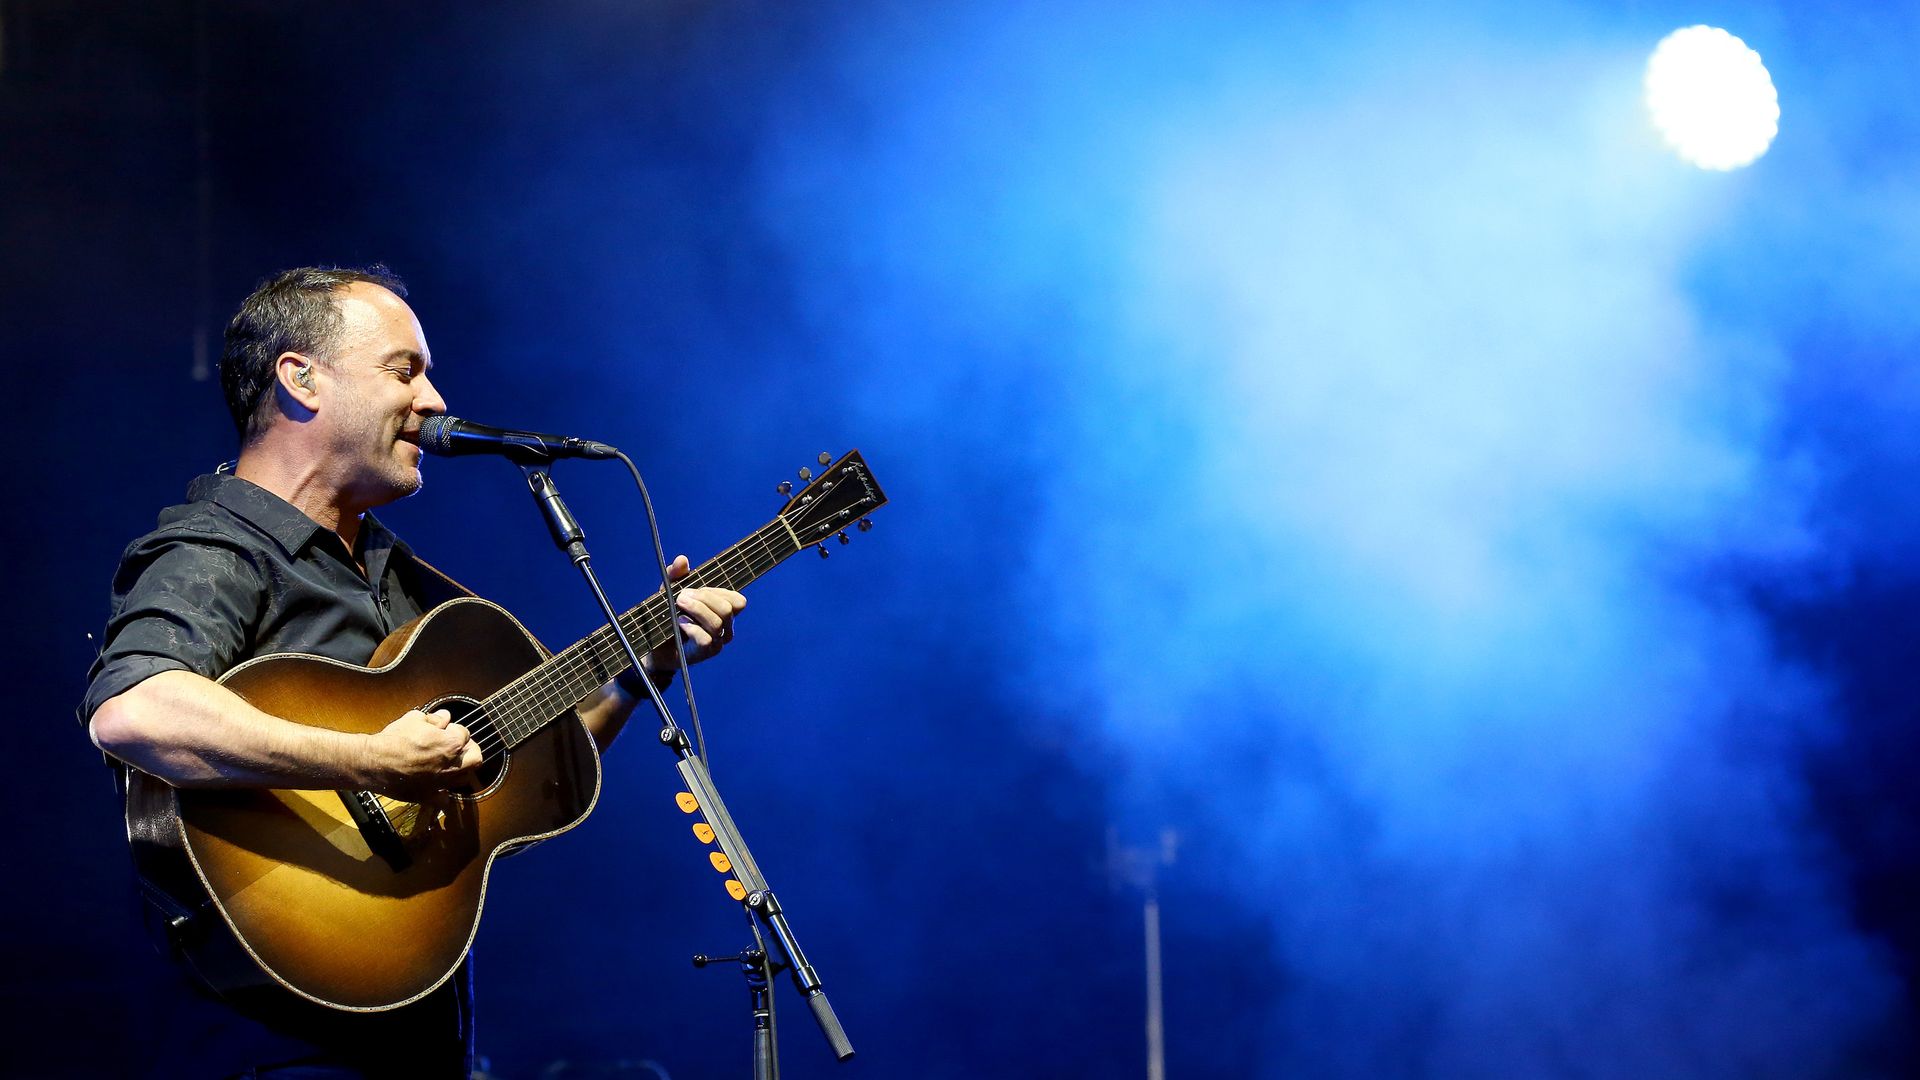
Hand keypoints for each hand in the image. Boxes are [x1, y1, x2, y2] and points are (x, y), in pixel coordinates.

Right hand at [361, 707, 482, 798]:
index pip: (464, 733)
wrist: (373, 763)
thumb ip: (434, 718)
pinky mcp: (428, 796)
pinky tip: (438, 786)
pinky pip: (444, 799)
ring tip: (449, 763)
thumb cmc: (393, 740)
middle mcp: (451, 765)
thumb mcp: (414, 719)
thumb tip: (444, 718)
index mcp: (451, 744)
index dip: (455, 729)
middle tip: (458, 746)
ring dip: (460, 769)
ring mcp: (441, 782)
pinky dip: (444, 794)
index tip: (446, 728)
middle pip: (475, 758)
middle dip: (469, 750)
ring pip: (464, 778)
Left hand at [645, 554, 746, 676]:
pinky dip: (691, 628)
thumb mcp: (670, 592)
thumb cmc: (667, 618)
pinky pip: (706, 639)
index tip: (697, 589)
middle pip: (727, 609)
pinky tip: (679, 623)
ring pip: (717, 623)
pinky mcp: (705, 653)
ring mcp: (717, 642)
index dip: (719, 592)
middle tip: (681, 596)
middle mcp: (725, 628)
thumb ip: (676, 575)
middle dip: (703, 598)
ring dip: (695, 610)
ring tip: (678, 606)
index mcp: (723, 612)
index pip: (738, 601)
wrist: (654, 646)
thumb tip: (682, 560)